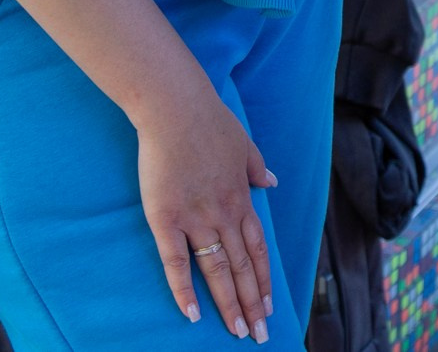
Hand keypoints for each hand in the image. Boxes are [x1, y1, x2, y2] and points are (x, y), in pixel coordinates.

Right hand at [136, 92, 277, 340]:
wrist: (176, 108)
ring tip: (237, 331)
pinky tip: (191, 314)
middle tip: (259, 334)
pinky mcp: (166, 219)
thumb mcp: (245, 143)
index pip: (258, 249)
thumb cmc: (209, 121)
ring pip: (217, 271)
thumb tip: (271, 182)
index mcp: (242, 198)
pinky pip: (176, 262)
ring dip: (228, 304)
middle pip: (242, 267)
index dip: (264, 280)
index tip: (270, 305)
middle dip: (252, 304)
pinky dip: (183, 290)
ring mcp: (196, 218)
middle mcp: (224, 214)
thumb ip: (257, 168)